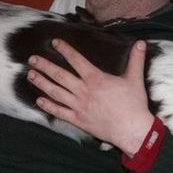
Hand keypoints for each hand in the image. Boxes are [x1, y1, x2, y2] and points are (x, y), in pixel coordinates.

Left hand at [27, 39, 154, 156]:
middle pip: (60, 75)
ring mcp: (79, 106)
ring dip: (42, 83)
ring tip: (30, 75)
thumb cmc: (134, 104)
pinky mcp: (78, 120)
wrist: (132, 129)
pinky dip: (49, 106)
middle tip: (32, 59)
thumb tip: (142, 43)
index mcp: (96, 79)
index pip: (76, 60)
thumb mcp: (135, 79)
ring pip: (56, 92)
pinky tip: (39, 101)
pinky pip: (60, 112)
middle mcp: (84, 91)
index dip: (65, 50)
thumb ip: (136, 60)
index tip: (55, 43)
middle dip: (45, 66)